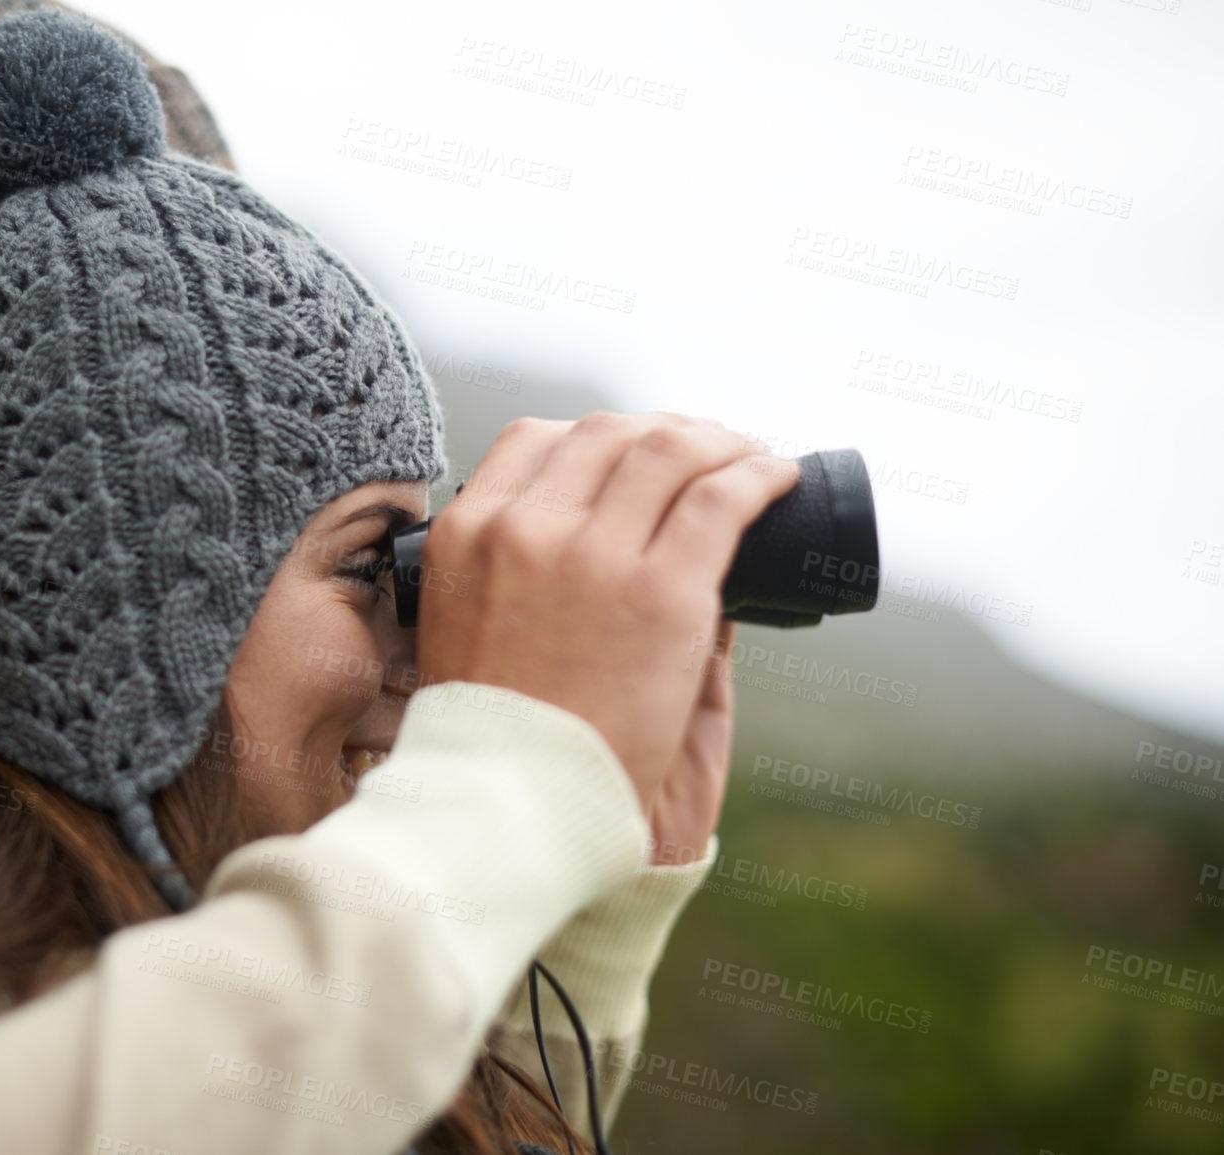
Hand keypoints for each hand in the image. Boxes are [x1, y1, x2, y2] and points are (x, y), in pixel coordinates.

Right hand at [414, 413, 798, 821]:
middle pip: (606, 434)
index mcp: (466, 536)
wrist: (517, 809)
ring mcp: (593, 557)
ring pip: (669, 450)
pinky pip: (721, 499)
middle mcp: (524, 530)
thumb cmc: (499, 738)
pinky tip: (779, 478)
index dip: (594, 437)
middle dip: (663, 432)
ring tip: (749, 457)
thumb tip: (613, 534)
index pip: (533, 439)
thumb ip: (527, 576)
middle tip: (703, 452)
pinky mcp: (662, 593)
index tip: (631, 453)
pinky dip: (759, 475)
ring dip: (719, 442)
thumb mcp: (478, 630)